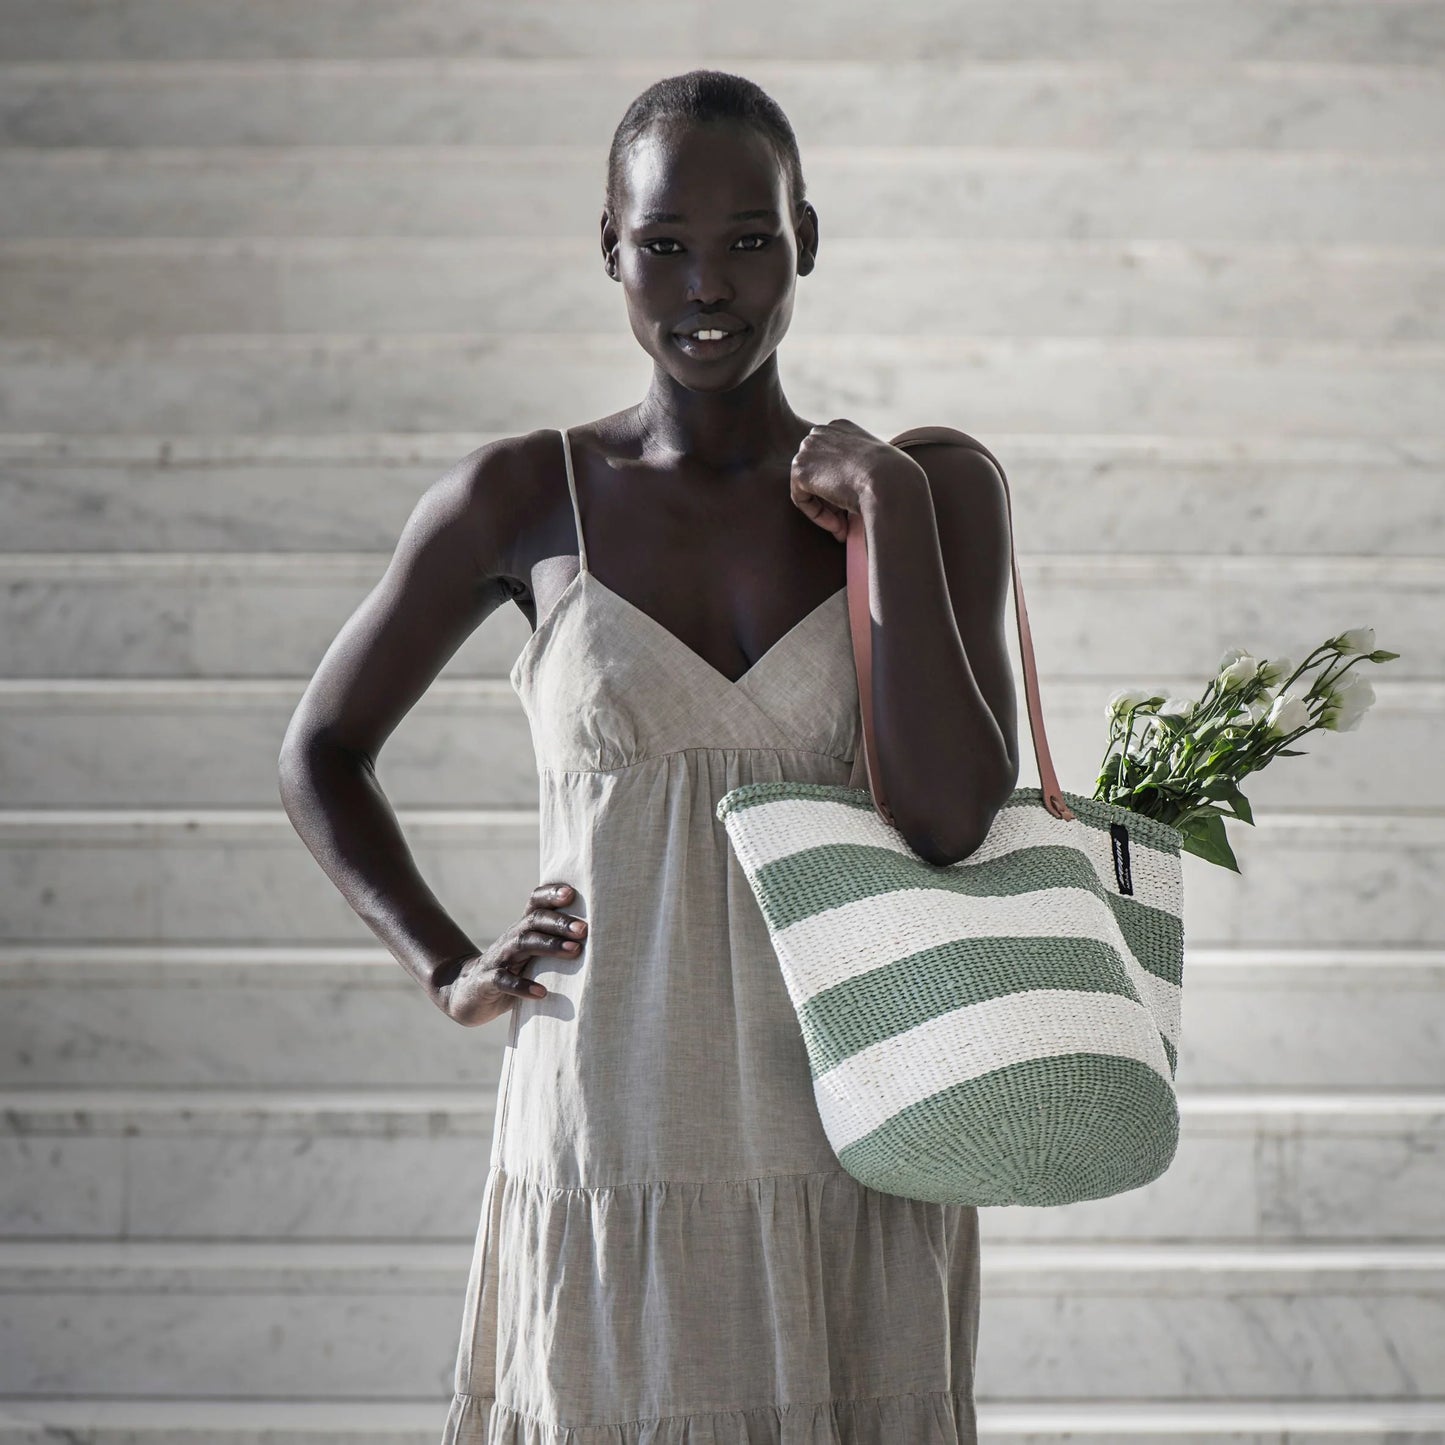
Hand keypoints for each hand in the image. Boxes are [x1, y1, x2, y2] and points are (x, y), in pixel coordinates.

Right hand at [435, 880, 586, 1025]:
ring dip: (549, 946)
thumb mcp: (532, 956)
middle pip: (534, 921)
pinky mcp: (487, 982)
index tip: (571, 893)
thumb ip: (556, 946)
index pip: (535, 902)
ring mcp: (497, 959)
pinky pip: (504, 981)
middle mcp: (511, 938)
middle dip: (560, 922)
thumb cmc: (512, 972)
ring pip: (522, 943)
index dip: (551, 894)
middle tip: (584, 929)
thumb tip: (601, 941)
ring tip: (574, 951)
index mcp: (523, 929)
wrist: (467, 994)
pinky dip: (523, 986)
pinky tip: (542, 992)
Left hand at [789, 418, 925, 542]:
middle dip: (830, 499)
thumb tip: (851, 488)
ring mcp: (808, 449)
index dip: (840, 486)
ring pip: (808, 488)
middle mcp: (821, 432)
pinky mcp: (799, 470)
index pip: (830, 460)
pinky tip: (838, 525)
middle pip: (817, 473)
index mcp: (841, 427)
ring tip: (845, 527)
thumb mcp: (880, 466)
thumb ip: (861, 468)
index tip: (853, 505)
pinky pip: (801, 500)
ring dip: (826, 510)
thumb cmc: (895, 479)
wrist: (891, 484)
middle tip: (847, 522)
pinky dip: (818, 516)